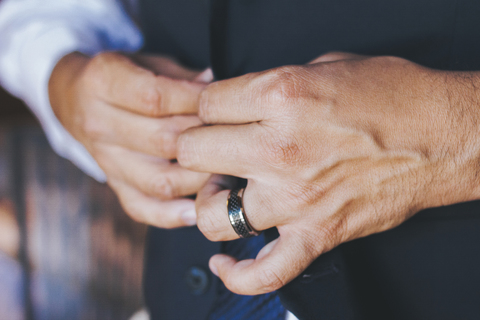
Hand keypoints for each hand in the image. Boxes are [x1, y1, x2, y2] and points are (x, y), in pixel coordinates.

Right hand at [49, 52, 212, 227]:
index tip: (222, 103)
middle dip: (204, 139)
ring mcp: (106, 161)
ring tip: (224, 168)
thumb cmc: (121, 78)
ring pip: (160, 181)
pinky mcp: (113, 184)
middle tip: (231, 136)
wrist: (74, 98)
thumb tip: (217, 86)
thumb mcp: (145, 62)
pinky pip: (142, 208)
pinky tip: (196, 210)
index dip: (197, 102)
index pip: (156, 98)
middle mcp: (99, 125)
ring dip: (199, 178)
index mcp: (102, 84)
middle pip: (163, 141)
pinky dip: (171, 215)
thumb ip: (181, 76)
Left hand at [177, 52, 479, 293]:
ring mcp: (295, 198)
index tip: (210, 114)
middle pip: (193, 153)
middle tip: (210, 147)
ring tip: (225, 190)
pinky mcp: (317, 234)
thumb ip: (272, 86)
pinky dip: (238, 275)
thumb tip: (240, 102)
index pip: (205, 104)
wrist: (445, 135)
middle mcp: (280, 149)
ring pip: (212, 215)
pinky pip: (263, 272)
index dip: (202, 107)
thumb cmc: (394, 96)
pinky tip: (224, 263)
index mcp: (282, 97)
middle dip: (195, 147)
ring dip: (211, 202)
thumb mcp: (325, 65)